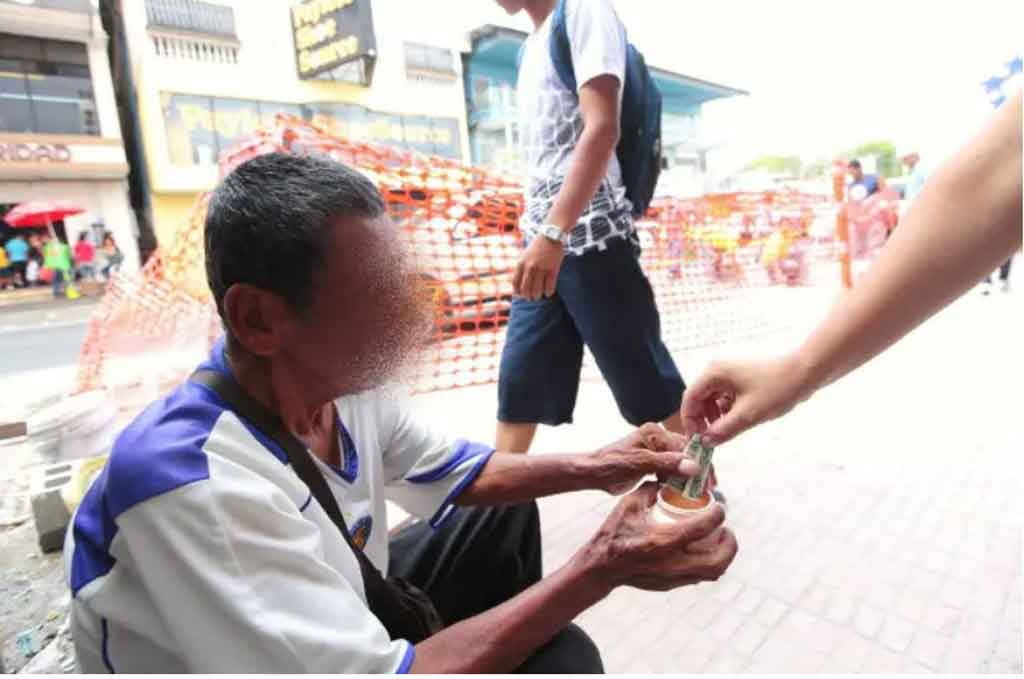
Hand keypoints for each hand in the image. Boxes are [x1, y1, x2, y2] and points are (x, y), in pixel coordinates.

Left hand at [513, 237, 563, 299]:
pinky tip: (548, 293)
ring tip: (539, 296)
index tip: (520, 295)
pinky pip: (550, 286)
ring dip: (537, 295)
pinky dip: (548, 292)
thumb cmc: (537, 246)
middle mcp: (530, 267)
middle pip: (526, 289)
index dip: (517, 292)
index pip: (516, 283)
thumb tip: (518, 284)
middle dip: (528, 296)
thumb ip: (521, 268)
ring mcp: (542, 269)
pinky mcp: (553, 269)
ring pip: (537, 290)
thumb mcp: (524, 255)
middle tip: (531, 297)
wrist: (550, 235)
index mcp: (521, 263)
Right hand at [574, 482, 736, 592]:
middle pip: (717, 559)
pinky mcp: (671, 584)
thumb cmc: (614, 533)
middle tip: (726, 527)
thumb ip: (652, 489)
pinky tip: (705, 550)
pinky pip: (700, 576)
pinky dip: (709, 563)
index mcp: (661, 540)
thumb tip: (670, 479)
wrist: (601, 567)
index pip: (703, 526)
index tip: (719, 505)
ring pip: (713, 572)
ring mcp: (672, 577)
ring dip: (723, 555)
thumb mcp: (629, 504)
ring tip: (721, 539)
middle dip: (729, 542)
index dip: (718, 513)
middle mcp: (671, 562)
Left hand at [590, 423, 697, 494]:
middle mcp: (656, 438)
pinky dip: (676, 481)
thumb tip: (693, 466)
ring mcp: (654, 451)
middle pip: (684, 454)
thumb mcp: (639, 464)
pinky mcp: (651, 463)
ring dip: (687, 478)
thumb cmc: (610, 465)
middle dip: (696, 471)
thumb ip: (666, 463)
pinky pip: (670, 471)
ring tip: (697, 494)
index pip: (684, 446)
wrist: (592, 473)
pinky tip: (682, 493)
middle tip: (706, 489)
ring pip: (678, 463)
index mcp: (654, 432)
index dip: (697, 464)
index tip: (707, 481)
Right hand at [680, 353, 814, 445]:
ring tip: (725, 432)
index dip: (690, 420)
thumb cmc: (777, 388)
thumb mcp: (748, 415)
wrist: (807, 372)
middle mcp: (718, 370)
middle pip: (699, 399)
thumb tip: (706, 443)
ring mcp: (730, 374)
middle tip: (711, 439)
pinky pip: (725, 398)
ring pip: (712, 400)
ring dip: (715, 417)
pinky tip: (737, 422)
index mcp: (714, 373)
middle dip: (703, 420)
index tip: (697, 439)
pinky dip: (727, 411)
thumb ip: (723, 430)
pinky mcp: (741, 379)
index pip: (690, 398)